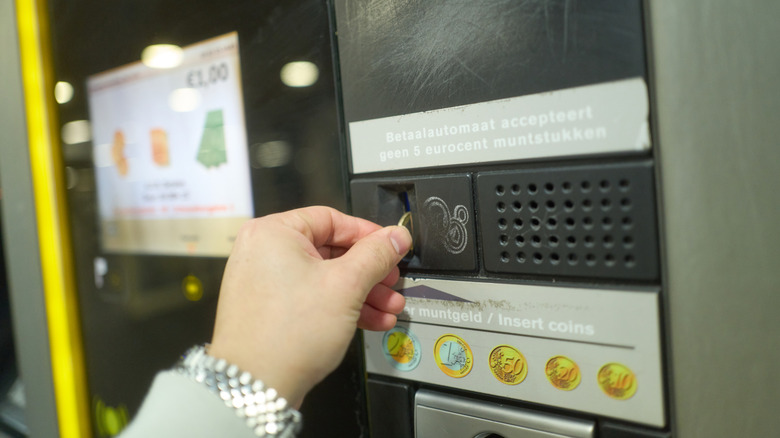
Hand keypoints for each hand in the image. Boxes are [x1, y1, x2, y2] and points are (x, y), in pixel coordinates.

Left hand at [208, 206, 411, 406]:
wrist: (256, 386)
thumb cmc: (284, 336)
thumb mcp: (346, 286)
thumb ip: (376, 255)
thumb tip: (395, 237)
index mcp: (273, 232)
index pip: (332, 218)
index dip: (368, 234)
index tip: (391, 247)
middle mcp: (263, 252)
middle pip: (331, 250)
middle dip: (369, 272)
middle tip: (391, 281)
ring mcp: (264, 281)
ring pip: (324, 277)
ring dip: (361, 292)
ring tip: (387, 308)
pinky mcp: (269, 308)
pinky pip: (311, 296)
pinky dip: (339, 306)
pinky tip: (368, 320)